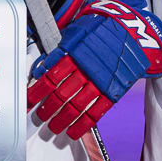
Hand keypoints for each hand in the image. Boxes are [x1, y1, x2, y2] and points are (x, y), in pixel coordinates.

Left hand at [28, 0, 161, 138]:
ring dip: (62, 119)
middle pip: (61, 94)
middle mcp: (86, 68)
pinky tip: (73, 132)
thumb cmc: (102, 29)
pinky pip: (96, 111)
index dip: (37, 91)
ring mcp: (101, 81)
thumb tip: (43, 67)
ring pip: (77, 105)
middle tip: (40, 116)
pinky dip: (83, 124)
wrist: (133, 30)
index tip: (28, 101)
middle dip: (48, 108)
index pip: (50, 77)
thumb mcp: (77, 31)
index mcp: (74, 53)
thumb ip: (60, 49)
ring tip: (53, 127)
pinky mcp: (114, 90)